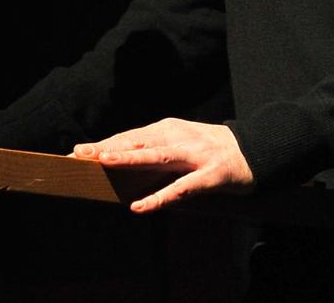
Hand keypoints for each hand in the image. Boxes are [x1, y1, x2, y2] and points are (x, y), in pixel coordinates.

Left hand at [74, 117, 253, 213]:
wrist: (255, 149)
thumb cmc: (210, 148)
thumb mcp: (180, 142)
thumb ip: (154, 149)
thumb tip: (119, 159)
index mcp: (169, 128)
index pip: (131, 136)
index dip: (105, 143)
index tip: (78, 151)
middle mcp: (179, 137)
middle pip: (138, 142)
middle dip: (108, 147)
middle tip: (80, 154)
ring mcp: (195, 155)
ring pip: (158, 156)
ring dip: (131, 159)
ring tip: (105, 163)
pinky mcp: (210, 174)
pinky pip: (182, 187)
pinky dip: (161, 197)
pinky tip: (141, 206)